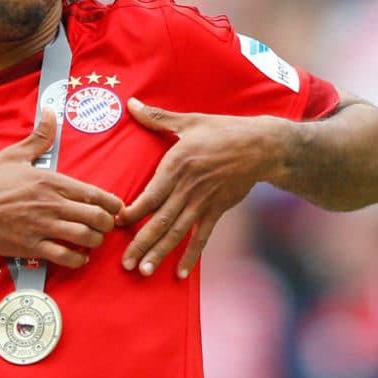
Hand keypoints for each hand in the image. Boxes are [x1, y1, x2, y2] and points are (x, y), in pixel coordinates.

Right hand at [0, 108, 122, 268]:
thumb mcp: (14, 154)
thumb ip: (39, 136)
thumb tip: (50, 111)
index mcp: (50, 180)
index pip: (93, 193)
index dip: (111, 203)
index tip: (116, 207)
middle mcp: (51, 204)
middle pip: (95, 217)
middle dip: (107, 223)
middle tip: (107, 225)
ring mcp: (43, 226)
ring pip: (84, 237)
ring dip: (96, 241)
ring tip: (94, 240)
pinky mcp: (33, 246)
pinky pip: (65, 257)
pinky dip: (78, 260)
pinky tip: (80, 257)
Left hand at [117, 98, 286, 277]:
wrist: (261, 146)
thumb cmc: (222, 131)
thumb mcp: (189, 121)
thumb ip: (157, 117)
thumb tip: (130, 103)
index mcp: (177, 166)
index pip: (150, 195)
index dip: (132, 212)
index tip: (116, 223)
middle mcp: (188, 188)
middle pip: (160, 221)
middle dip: (141, 243)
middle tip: (125, 263)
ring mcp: (203, 202)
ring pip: (178, 233)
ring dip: (161, 253)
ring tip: (144, 272)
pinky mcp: (217, 211)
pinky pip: (202, 238)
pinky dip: (191, 256)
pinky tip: (180, 273)